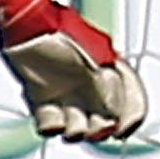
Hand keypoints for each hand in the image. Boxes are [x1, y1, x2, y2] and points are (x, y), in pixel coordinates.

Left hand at [0, 0, 147, 143]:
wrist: (27, 26)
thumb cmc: (65, 36)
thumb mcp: (99, 65)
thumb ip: (112, 93)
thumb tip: (115, 117)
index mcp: (112, 72)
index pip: (132, 101)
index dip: (132, 119)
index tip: (122, 132)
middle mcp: (92, 85)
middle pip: (105, 120)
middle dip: (100, 129)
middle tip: (92, 129)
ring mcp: (67, 92)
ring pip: (77, 126)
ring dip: (75, 130)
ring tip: (67, 123)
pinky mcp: (42, 97)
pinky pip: (50, 123)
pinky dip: (51, 127)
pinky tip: (50, 122)